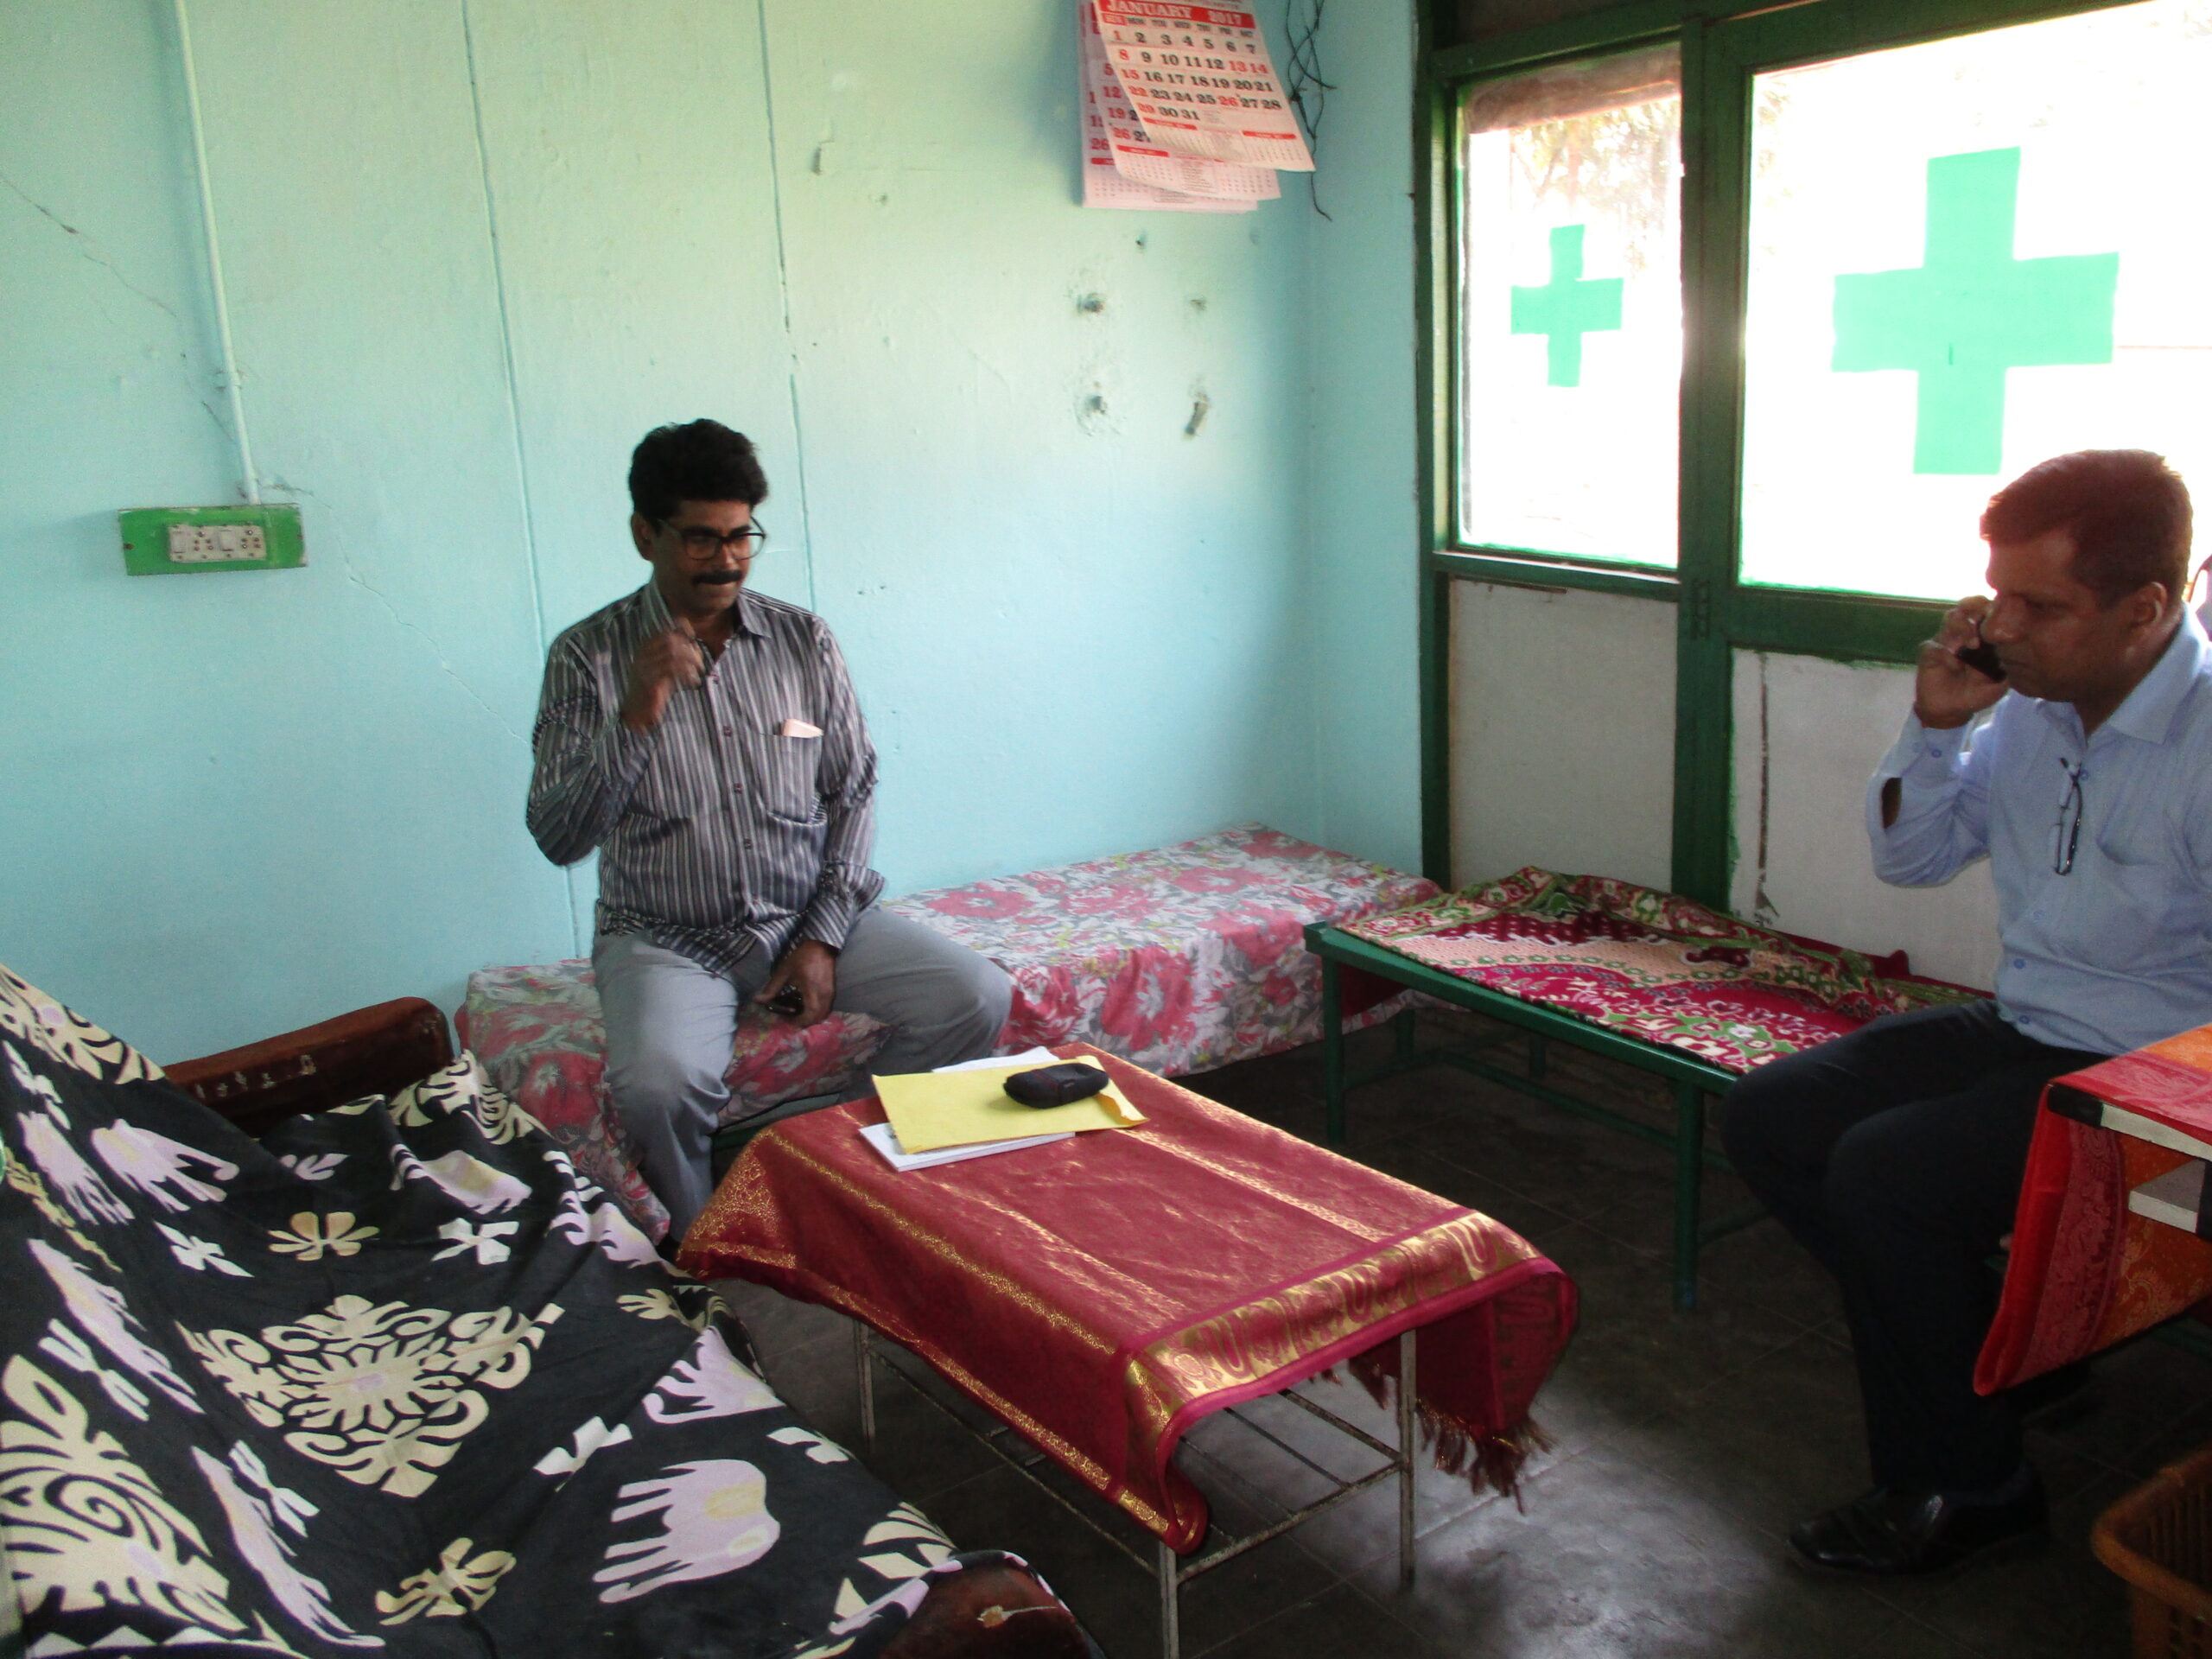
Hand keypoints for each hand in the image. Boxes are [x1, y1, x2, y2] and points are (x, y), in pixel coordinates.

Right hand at [620, 617, 707, 732]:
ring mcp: (645, 667)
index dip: (679, 630)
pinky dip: (686, 674)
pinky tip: (693, 681)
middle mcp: (643, 655)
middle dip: (689, 650)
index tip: (692, 635)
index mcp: (645, 649)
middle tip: (700, 662)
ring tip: (699, 672)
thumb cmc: (655, 688)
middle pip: (670, 642)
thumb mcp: (665, 668)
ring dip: (690, 662)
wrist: (637, 709)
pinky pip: (671, 670)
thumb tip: (694, 644)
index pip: (664, 633)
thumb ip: (676, 655)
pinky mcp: (650, 681)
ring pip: (672, 655)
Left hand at [756, 939, 836, 1026]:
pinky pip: (826, 1007)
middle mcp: (824, 995)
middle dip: (805, 1022)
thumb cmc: (802, 958)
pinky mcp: (832, 991)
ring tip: (799, 1012)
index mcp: (812, 991)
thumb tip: (758, 1000)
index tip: (788, 1020)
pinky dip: (817, 1010)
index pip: (809, 1015)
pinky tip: (807, 1003)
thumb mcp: (784, 971)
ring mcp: (830, 994)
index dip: (799, 1021)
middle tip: (792, 1018)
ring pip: (824, 1014)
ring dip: (812, 1017)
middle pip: (818, 1018)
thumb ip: (772, 988)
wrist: (822, 946)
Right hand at [1913, 596, 2007, 729]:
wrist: (1951, 711)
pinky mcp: (1929, 653)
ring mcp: (1946, 640)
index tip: (2001, 614)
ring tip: (1972, 645)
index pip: (1986, 610)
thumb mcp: (1999, 684)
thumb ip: (2010, 670)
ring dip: (1963, 627)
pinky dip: (1945, 654)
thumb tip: (2024, 657)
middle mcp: (1963, 632)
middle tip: (1985, 625)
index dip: (1992, 607)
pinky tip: (1954, 666)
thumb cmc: (1976, 694)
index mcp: (1982, 635)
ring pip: (1951, 617)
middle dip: (1976, 609)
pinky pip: (1935, 646)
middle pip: (1967, 606)